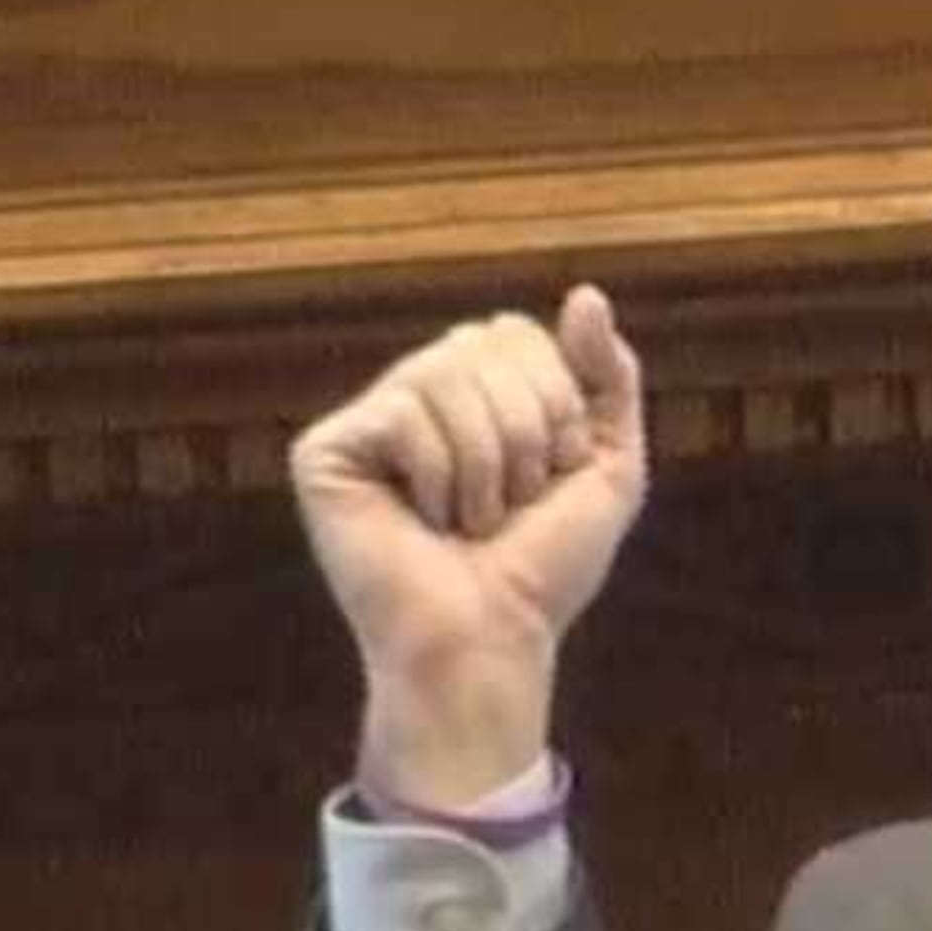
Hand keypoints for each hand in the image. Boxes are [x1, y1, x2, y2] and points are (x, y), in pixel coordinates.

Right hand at [289, 284, 649, 806]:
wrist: (491, 638)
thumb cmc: (542, 568)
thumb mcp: (607, 467)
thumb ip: (607, 377)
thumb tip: (586, 293)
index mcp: (473, 395)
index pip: (519, 334)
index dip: (555, 404)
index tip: (548, 480)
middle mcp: (414, 396)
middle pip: (485, 342)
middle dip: (526, 431)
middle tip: (507, 506)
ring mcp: (366, 421)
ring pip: (445, 373)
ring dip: (486, 463)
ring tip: (469, 520)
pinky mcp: (324, 450)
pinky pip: (403, 412)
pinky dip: (438, 476)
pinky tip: (423, 521)